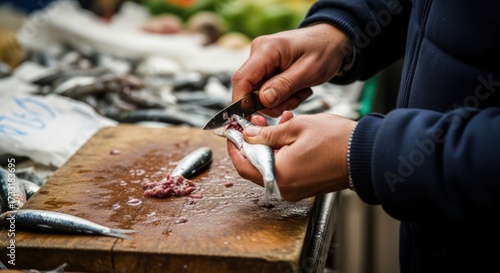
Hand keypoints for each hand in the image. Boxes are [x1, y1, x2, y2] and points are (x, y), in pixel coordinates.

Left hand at [227, 112, 356, 201]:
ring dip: (270, 145)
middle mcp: (285, 188)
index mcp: (279, 175)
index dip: (235, 148)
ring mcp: (296, 190)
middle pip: (257, 166)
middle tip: (255, 123)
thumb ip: (266, 133)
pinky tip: (289, 134)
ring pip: (272, 166)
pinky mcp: (306, 187)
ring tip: (277, 123)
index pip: (244, 165)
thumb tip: (247, 135)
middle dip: (254, 143)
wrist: (366, 153)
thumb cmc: (336, 140)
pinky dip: (282, 153)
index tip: (232, 133)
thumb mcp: (296, 127)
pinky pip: (285, 170)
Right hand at [231, 23, 352, 116]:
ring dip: (280, 101)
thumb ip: (285, 85)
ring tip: (300, 92)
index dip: (242, 103)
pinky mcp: (265, 69)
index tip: (254, 119)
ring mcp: (261, 62)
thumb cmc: (324, 50)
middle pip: (250, 90)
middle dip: (271, 104)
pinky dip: (282, 97)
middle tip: (295, 100)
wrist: (331, 40)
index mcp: (267, 49)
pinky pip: (266, 92)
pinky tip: (297, 89)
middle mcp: (258, 54)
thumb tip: (263, 100)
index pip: (242, 79)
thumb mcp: (309, 71)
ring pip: (259, 95)